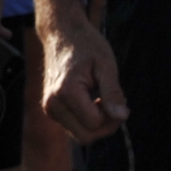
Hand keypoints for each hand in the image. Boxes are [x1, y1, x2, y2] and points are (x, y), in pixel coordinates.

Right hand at [39, 18, 127, 145]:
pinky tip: (94, 99)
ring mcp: (49, 108)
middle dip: (106, 125)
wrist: (61, 33)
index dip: (113, 117)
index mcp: (66, 92)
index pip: (94, 124)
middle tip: (117, 104)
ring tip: (104, 98)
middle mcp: (52, 104)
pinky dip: (87, 119)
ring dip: (97, 122)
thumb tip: (122, 117)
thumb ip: (113, 93)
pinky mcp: (51, 109)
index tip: (121, 100)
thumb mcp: (106, 65)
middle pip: (85, 136)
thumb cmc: (86, 45)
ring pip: (79, 134)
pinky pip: (73, 126)